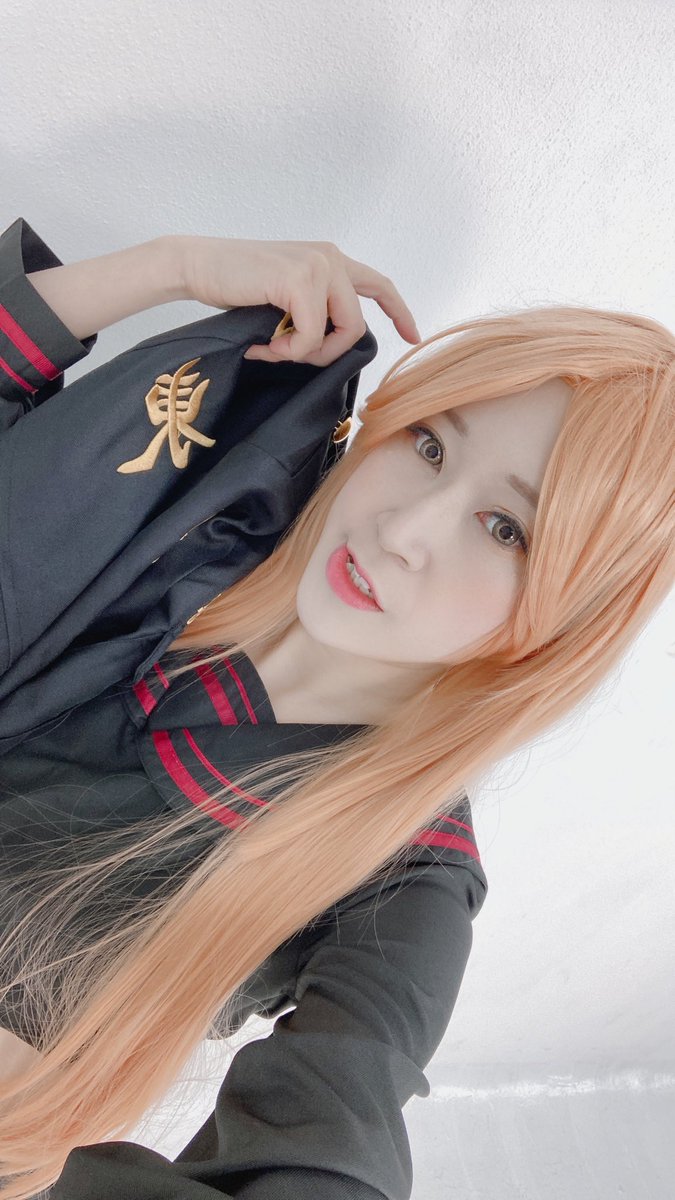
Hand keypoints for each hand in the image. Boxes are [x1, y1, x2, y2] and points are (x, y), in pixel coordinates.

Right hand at [173, 235, 421, 366]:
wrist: (197, 266)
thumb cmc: (236, 288)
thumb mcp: (286, 298)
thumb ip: (315, 310)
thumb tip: (334, 347)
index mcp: (330, 259)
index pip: (378, 285)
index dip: (399, 312)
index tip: (413, 337)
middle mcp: (330, 257)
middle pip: (357, 327)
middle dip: (329, 354)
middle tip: (291, 357)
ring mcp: (317, 265)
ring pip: (339, 334)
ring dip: (305, 354)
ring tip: (272, 349)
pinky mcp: (300, 279)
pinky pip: (310, 336)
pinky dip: (287, 351)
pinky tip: (262, 345)